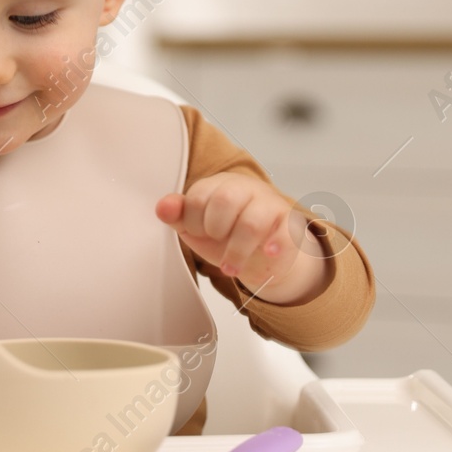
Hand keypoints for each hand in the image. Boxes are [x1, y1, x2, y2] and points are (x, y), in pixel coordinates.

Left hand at [155, 171, 326, 304]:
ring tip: (230, 267)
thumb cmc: (227, 232)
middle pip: (225, 200)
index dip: (193, 222)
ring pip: (251, 223)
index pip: (198, 197)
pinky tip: (268, 253)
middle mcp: (245, 188)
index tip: (200, 233)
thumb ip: (178, 215)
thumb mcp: (196, 226)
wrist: (262, 252)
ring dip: (236, 252)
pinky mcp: (288, 224)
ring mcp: (269, 204)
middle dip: (215, 230)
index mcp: (218, 184)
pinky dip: (276, 245)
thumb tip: (163, 207)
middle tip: (216, 242)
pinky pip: (285, 232)